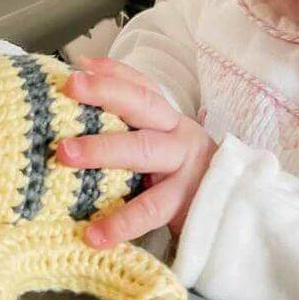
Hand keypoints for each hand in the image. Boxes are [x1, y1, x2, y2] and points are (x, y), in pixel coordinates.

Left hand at [54, 55, 216, 248]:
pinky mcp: (185, 201)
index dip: (113, 72)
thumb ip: (127, 134)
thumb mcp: (159, 150)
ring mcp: (183, 166)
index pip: (142, 87)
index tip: (80, 65)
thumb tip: (71, 119)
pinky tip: (92, 234)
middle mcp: (177, 135)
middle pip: (142, 105)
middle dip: (104, 93)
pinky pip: (150, 209)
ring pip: (143, 150)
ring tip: (65, 155)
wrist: (234, 215)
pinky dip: (120, 223)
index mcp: (168, 120)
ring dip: (102, 150)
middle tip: (68, 88)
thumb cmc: (180, 181)